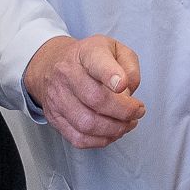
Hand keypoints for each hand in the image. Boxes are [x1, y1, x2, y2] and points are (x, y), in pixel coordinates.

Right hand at [23, 34, 145, 149]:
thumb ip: (129, 66)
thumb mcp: (114, 49)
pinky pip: (79, 138)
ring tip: (127, 124)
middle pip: (95, 99)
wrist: (51, 65)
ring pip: (87, 123)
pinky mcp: (54, 117)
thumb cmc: (88, 60)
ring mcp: (57, 98)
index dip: (111, 75)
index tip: (123, 85)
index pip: (96, 62)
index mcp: (86, 53)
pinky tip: (111, 132)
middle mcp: (66, 74)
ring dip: (114, 129)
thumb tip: (129, 90)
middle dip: (124, 111)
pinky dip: (100, 140)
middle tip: (137, 112)